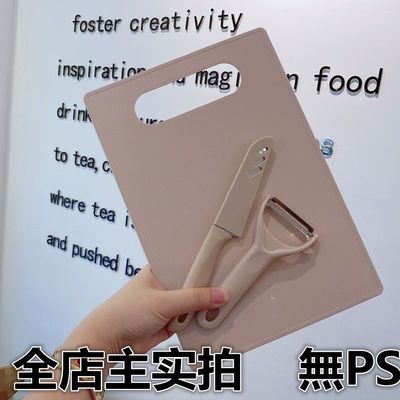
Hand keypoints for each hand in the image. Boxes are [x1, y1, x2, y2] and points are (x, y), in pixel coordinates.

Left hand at [62, 265, 228, 354]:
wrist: (108, 341)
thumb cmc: (124, 312)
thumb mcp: (163, 301)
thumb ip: (194, 298)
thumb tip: (220, 294)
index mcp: (161, 270)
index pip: (189, 265)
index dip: (206, 268)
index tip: (226, 270)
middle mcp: (165, 286)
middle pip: (194, 286)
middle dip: (208, 291)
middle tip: (230, 289)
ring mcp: (168, 304)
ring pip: (193, 305)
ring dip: (204, 309)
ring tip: (224, 306)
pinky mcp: (170, 322)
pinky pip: (190, 321)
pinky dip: (198, 323)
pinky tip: (212, 321)